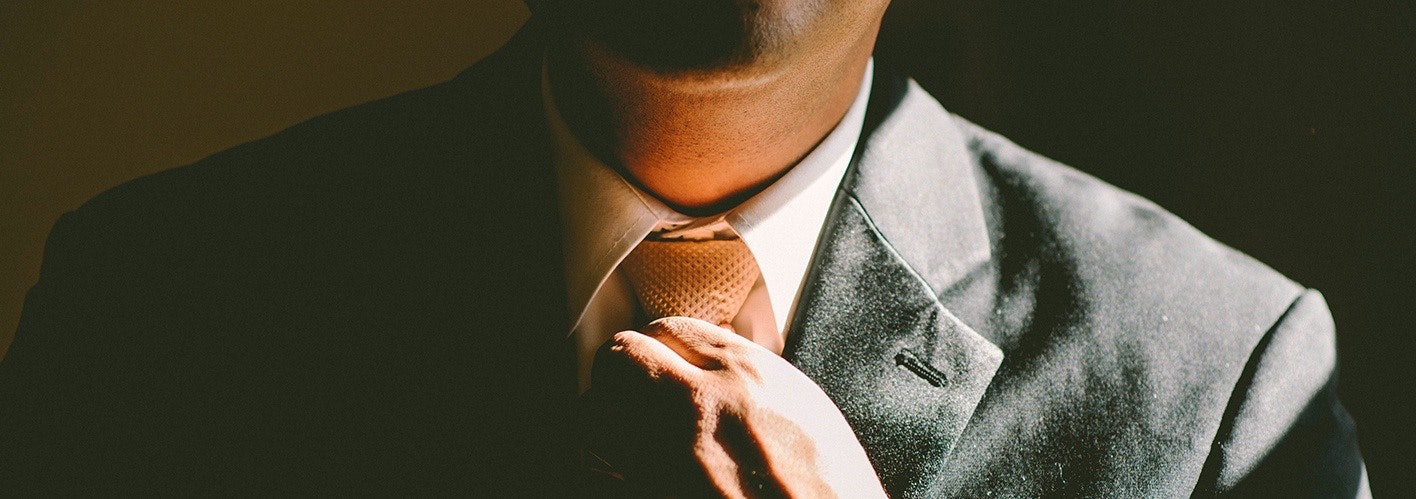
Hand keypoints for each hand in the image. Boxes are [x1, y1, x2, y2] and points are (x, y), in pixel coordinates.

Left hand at [582, 316, 886, 497]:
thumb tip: (709, 366)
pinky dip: (603, 464)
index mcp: (747, 375)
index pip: (672, 328)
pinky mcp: (648, 491)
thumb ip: (749, 379)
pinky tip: (619, 468)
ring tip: (617, 427)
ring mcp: (668, 456)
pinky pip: (597, 467)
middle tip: (625, 386)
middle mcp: (700, 405)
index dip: (661, 343)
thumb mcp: (805, 409)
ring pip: (596, 409)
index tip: (660, 357)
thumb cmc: (829, 488)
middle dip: (620, 369)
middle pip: (622, 357)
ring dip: (604, 414)